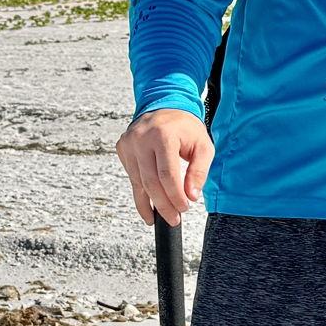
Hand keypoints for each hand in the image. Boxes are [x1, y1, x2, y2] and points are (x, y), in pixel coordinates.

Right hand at [115, 107, 213, 224]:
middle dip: (162, 205)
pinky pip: (132, 176)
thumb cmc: (185, 128)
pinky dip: (141, 192)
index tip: (184, 208)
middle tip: (173, 219)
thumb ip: (199, 171)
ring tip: (159, 218)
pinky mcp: (122, 148)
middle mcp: (141, 138)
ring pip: (138, 182)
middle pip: (150, 182)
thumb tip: (191, 196)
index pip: (167, 174)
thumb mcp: (203, 146)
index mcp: (163, 135)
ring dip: (149, 203)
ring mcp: (129, 143)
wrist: (165, 106)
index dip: (175, 196)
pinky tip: (149, 204)